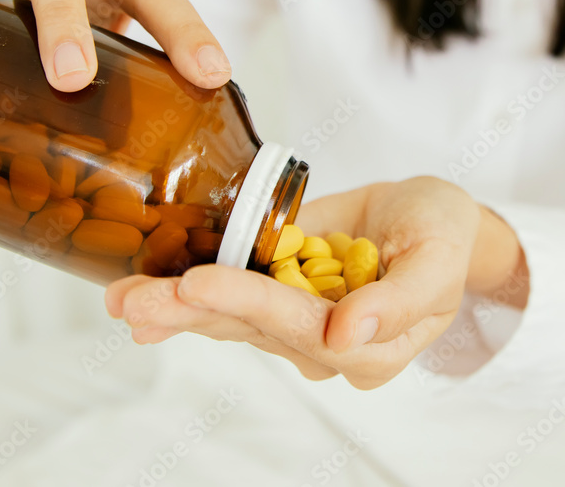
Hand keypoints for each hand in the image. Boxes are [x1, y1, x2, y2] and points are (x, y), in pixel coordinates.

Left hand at [105, 176, 525, 388]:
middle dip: (191, 310)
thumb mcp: (438, 258)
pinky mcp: (278, 296)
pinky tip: (142, 302)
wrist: (427, 216)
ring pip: (230, 319)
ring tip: (123, 298)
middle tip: (135, 299)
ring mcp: (298, 323)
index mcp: (371, 347)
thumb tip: (345, 336)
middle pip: (252, 328)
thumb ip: (399, 301)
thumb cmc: (441, 234)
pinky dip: (186, 299)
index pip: (303, 325)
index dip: (251, 303)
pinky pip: (229, 301)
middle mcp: (326, 345)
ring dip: (175, 308)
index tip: (201, 280)